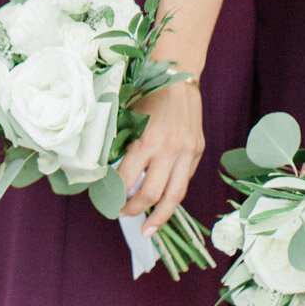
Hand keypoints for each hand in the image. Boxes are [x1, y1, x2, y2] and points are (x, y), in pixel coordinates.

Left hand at [118, 78, 203, 234]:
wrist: (177, 76)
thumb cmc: (145, 94)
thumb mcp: (128, 117)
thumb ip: (122, 145)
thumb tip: (107, 173)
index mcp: (147, 140)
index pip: (128, 179)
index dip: (116, 194)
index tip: (106, 199)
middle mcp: (170, 149)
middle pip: (152, 194)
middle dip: (134, 209)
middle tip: (121, 214)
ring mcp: (188, 152)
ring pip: (175, 196)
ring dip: (159, 216)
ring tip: (147, 230)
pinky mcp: (198, 151)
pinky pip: (184, 181)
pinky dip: (172, 196)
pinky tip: (161, 205)